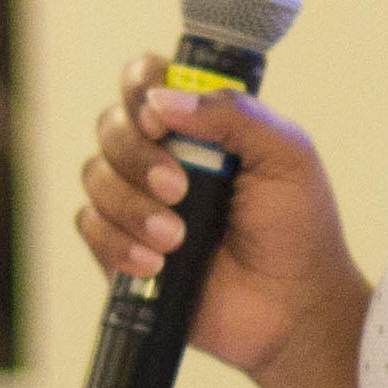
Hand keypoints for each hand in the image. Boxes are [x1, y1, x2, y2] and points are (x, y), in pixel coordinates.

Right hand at [70, 53, 357, 382]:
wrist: (292, 308)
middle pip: (110, 124)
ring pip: (94, 175)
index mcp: (200, 124)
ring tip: (176, 239)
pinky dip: (116, 242)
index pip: (146, 80)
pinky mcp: (120, 247)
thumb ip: (234, 113)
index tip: (160, 121)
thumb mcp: (286, 155)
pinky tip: (156, 264)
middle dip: (138, 156)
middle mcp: (161, 155)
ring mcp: (137, 201)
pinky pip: (89, 226)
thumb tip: (162, 100)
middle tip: (179, 189)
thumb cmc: (298, 229)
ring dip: (131, 206)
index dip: (140, 88)